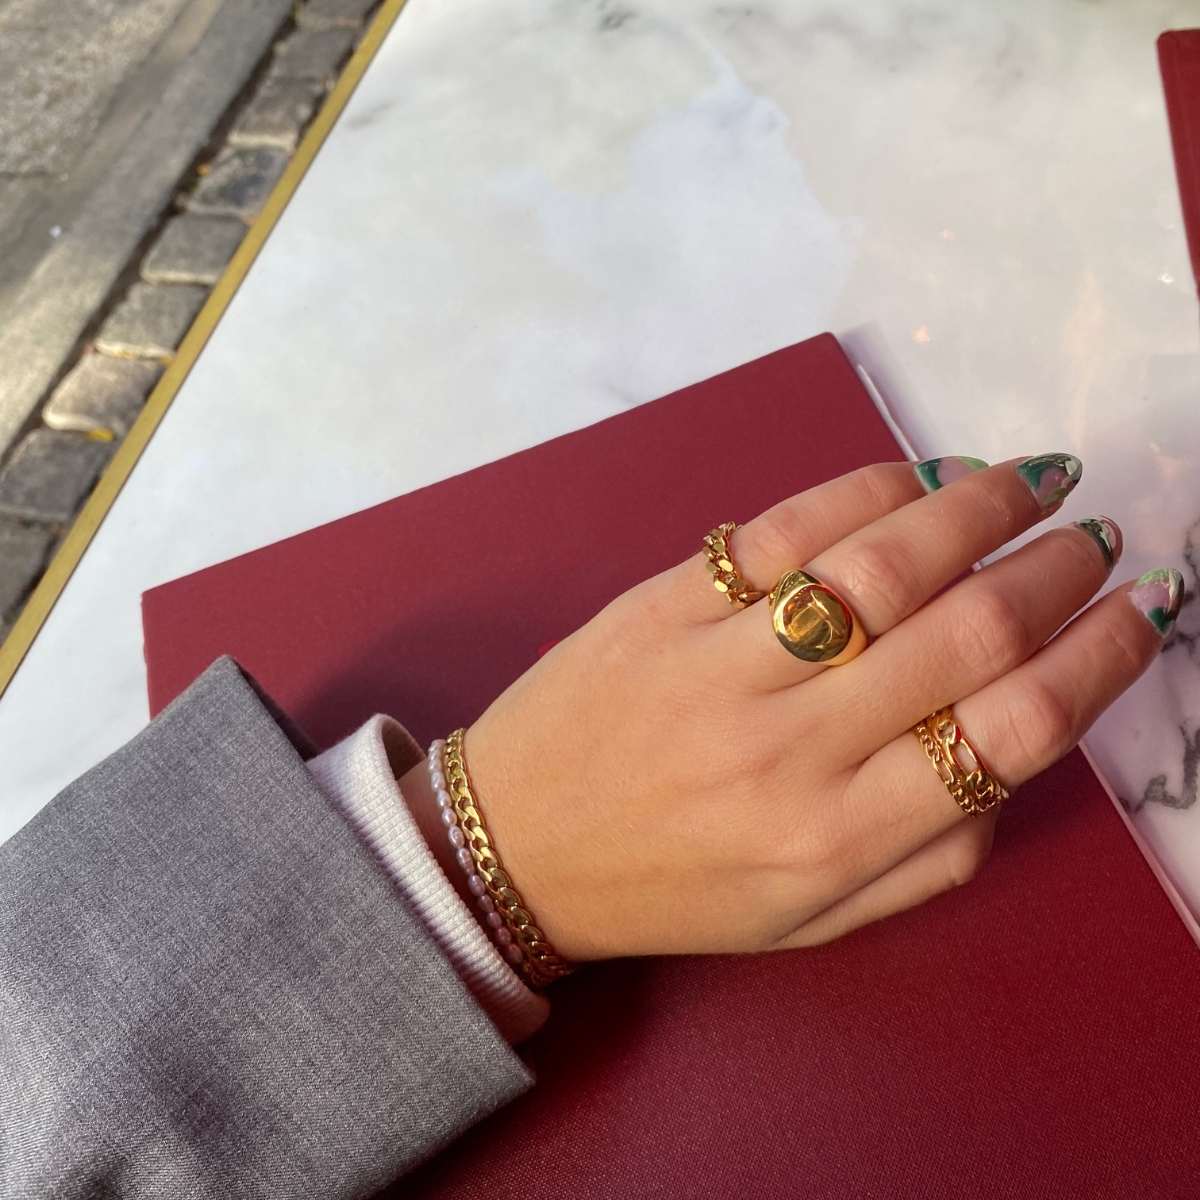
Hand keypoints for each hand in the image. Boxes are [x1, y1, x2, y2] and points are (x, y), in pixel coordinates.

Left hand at [402, 457, 1180, 961]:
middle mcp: (790, 747)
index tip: (1143, 610)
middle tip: (1096, 537)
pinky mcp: (664, 604)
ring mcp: (720, 665)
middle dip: (1053, 574)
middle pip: (962, 635)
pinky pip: (782, 530)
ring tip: (1034, 480)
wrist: (514, 845)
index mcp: (838, 836)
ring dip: (978, 508)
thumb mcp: (812, 921)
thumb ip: (932, 858)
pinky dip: (865, 490)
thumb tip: (1014, 756)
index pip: (1008, 731)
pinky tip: (918, 475)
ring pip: (881, 565)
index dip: (1098, 660)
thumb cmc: (673, 888)